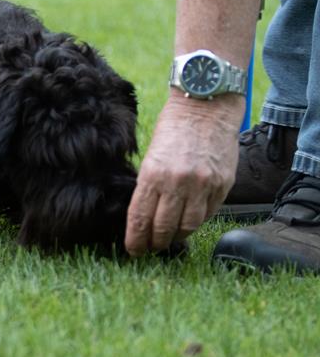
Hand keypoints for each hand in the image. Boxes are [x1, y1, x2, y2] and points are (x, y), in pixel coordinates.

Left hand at [125, 92, 244, 255]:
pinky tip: (189, 223)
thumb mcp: (150, 156)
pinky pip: (208, 214)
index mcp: (153, 175)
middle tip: (151, 248)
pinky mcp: (222, 184)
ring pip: (188, 226)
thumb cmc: (172, 129)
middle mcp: (177, 182)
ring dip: (177, 238)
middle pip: (164, 228)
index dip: (136, 240)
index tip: (134, 250)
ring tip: (170, 239)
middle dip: (155, 243)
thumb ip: (148, 186)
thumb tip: (143, 216)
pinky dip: (197, 223)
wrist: (206, 107)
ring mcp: (202, 185)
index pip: (140, 219)